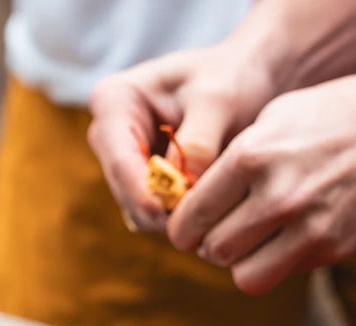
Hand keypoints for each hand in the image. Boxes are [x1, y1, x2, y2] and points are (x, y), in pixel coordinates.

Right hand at [88, 48, 277, 232]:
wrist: (245, 77)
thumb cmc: (231, 78)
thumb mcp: (218, 102)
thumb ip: (198, 144)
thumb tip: (181, 192)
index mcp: (113, 101)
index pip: (119, 160)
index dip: (142, 195)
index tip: (169, 218)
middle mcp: (109, 135)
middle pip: (126, 193)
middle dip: (162, 210)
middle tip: (208, 219)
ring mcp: (124, 162)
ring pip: (140, 212)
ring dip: (175, 217)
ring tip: (217, 206)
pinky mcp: (143, 183)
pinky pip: (157, 216)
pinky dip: (182, 218)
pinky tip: (212, 205)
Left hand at [168, 67, 355, 295]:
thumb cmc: (334, 117)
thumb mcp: (272, 119)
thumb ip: (231, 162)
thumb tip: (192, 205)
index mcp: (252, 156)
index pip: (191, 218)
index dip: (185, 228)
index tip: (191, 227)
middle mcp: (277, 196)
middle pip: (214, 252)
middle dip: (213, 245)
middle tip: (226, 231)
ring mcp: (309, 227)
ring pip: (245, 277)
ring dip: (244, 264)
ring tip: (255, 242)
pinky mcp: (334, 249)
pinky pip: (286, 273)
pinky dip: (281, 261)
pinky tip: (294, 234)